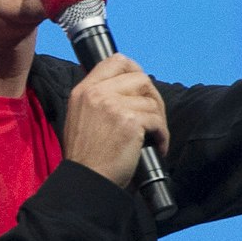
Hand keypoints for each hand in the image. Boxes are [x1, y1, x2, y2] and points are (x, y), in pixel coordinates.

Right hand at [62, 54, 168, 189]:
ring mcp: (113, 106)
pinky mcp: (130, 122)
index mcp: (84, 90)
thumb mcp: (79, 117)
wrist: (86, 179)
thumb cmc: (86, 156)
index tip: (141, 87)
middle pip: (140, 78)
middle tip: (153, 117)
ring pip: (151, 101)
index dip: (134, 70)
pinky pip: (157, 121)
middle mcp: (97, 93)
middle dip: (152, 97)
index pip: (115, 61)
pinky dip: (162, 135)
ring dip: (158, 120)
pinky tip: (156, 146)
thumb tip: (125, 88)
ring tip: (153, 136)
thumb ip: (97, 99)